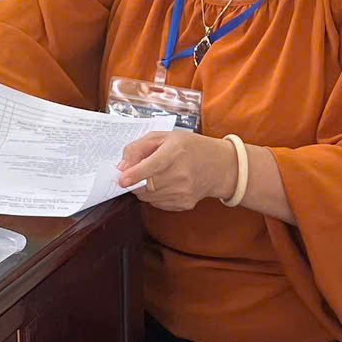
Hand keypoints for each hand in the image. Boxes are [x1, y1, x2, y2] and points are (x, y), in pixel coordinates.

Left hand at [114, 129, 240, 208]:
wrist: (219, 166)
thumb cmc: (189, 147)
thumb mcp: (163, 137)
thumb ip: (138, 148)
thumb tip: (122, 167)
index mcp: (176, 152)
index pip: (153, 166)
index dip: (136, 174)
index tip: (122, 180)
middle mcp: (182, 174)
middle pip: (147, 184)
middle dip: (135, 181)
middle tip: (135, 173)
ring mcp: (184, 192)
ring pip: (149, 196)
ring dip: (144, 188)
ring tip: (156, 175)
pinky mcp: (185, 204)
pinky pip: (158, 203)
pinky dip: (154, 195)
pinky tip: (165, 184)